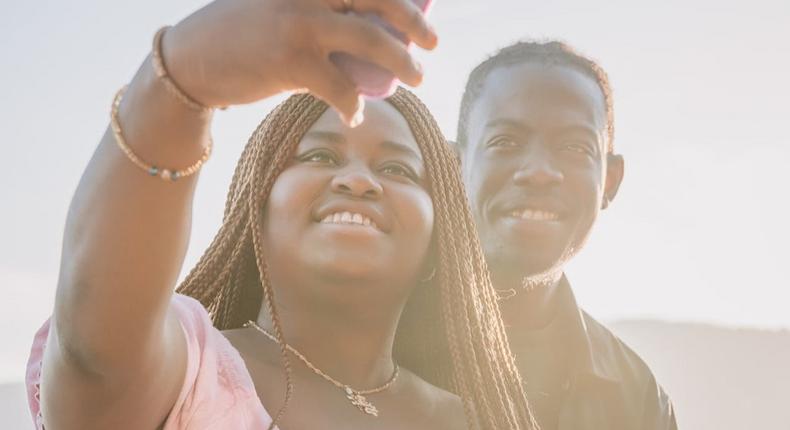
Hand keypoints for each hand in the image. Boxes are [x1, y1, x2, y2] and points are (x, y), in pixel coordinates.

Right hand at [164, 0, 437, 124]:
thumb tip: (372, 28)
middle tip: (432, 42)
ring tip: (416, 79)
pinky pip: (342, 87)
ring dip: (403, 63)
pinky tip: (354, 115)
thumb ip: (318, 8)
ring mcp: (299, 22)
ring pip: (372, 40)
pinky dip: (354, 106)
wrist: (191, 61)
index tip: (424, 6)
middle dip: (415, 19)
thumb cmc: (242, 34)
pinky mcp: (290, 61)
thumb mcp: (279, 4)